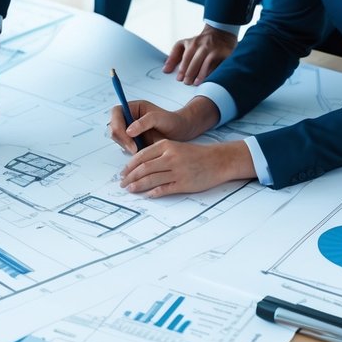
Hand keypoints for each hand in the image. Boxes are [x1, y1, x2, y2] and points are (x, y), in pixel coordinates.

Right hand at [109, 99, 214, 152]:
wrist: (180, 132)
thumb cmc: (172, 121)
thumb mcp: (160, 118)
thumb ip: (144, 122)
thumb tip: (128, 131)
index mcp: (132, 107)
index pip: (115, 113)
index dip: (118, 125)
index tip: (129, 138)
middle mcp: (127, 117)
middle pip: (113, 127)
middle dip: (121, 139)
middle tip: (134, 149)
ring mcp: (127, 129)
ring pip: (116, 138)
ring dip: (125, 146)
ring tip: (140, 150)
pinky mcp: (130, 140)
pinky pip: (123, 146)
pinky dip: (128, 150)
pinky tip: (140, 152)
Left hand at [120, 140, 254, 196]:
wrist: (218, 160)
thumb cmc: (195, 154)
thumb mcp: (175, 147)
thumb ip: (158, 153)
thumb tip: (138, 164)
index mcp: (166, 146)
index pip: (141, 156)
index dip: (129, 166)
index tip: (123, 173)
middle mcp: (171, 157)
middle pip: (143, 168)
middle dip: (130, 177)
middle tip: (122, 183)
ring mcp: (177, 171)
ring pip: (151, 179)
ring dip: (138, 185)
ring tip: (130, 189)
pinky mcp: (184, 183)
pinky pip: (164, 189)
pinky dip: (153, 192)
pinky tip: (147, 195)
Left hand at [162, 24, 237, 85]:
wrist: (220, 33)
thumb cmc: (199, 42)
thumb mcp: (184, 45)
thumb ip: (173, 57)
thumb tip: (165, 70)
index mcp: (193, 44)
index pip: (186, 58)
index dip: (182, 69)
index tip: (179, 78)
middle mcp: (204, 46)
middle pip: (196, 62)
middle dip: (190, 74)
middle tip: (187, 83)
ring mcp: (215, 50)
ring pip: (207, 64)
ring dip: (201, 75)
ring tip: (196, 83)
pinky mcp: (225, 54)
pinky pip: (218, 65)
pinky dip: (213, 73)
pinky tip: (208, 79)